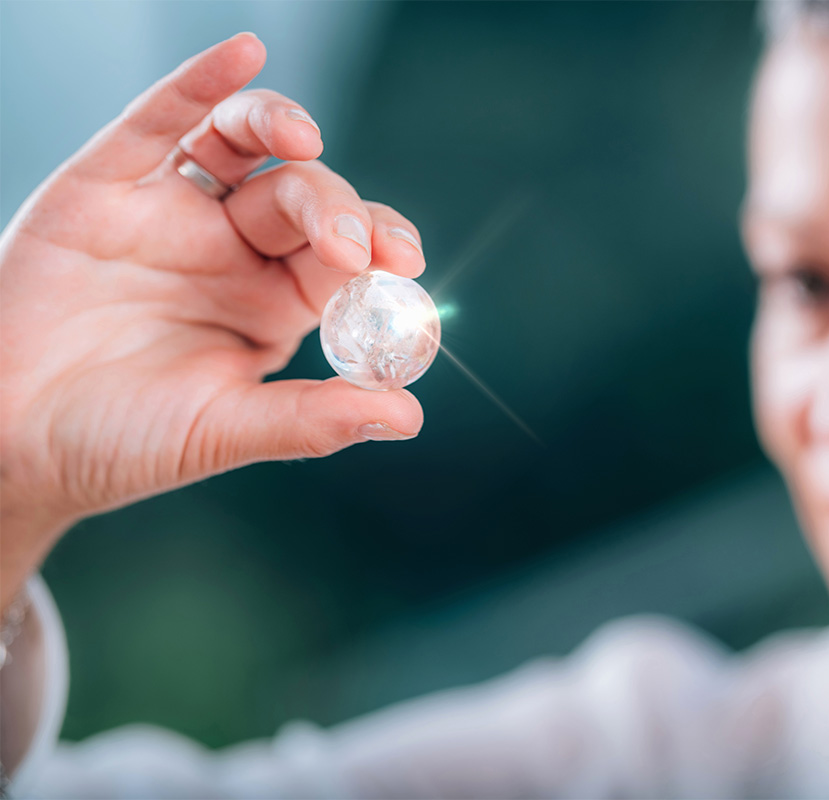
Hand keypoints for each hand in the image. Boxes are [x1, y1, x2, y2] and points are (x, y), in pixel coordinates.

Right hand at [0, 34, 425, 608]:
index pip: (346, 258)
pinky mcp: (110, 183)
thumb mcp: (222, 432)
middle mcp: (235, 251)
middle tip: (349, 248)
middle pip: (305, 198)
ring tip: (304, 139)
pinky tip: (244, 51)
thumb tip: (409, 417)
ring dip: (281, 128)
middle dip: (335, 211)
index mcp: (274, 305)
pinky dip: (200, 83)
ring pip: (244, 146)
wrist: (8, 439)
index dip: (380, 250)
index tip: (405, 263)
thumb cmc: (117, 440)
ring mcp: (175, 212)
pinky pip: (160, 121)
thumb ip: (312, 421)